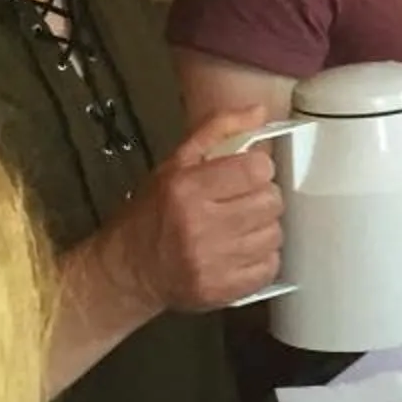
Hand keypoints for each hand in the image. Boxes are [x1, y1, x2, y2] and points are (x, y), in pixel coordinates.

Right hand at [93, 107, 282, 316]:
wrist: (128, 270)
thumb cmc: (152, 213)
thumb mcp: (175, 164)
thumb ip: (217, 131)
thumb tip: (259, 110)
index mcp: (187, 189)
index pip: (256, 169)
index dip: (257, 168)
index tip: (247, 173)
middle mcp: (199, 226)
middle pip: (271, 202)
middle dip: (262, 197)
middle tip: (243, 201)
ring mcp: (211, 262)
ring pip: (274, 234)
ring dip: (263, 228)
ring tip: (240, 226)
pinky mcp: (221, 290)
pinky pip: (269, 267)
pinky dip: (262, 258)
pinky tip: (241, 251)